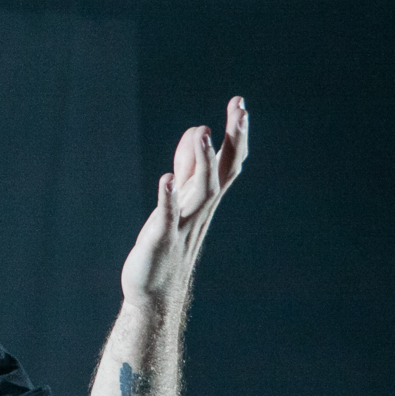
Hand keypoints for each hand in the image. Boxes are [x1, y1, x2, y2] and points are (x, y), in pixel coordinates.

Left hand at [120, 96, 248, 310]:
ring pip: (201, 191)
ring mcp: (183, 225)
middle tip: (240, 109)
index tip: (239, 103)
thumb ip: (188, 166)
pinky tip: (165, 178)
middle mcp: (199, 209)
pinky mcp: (161, 240)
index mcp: (205, 199)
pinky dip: (167, 198)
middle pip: (224, 171)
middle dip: (233, 140)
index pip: (229, 162)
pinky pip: (167, 217)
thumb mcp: (180, 198)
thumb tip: (199, 131)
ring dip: (203, 162)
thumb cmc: (168, 243)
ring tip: (203, 133)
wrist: (154, 293)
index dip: (235, 134)